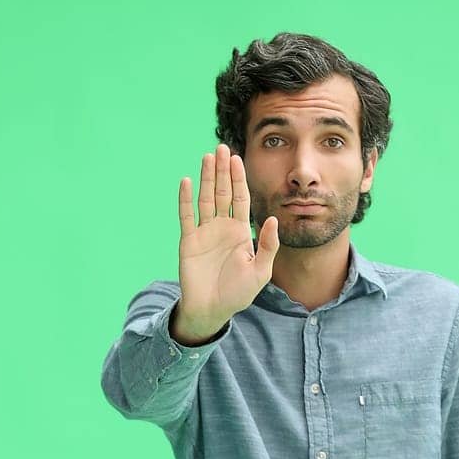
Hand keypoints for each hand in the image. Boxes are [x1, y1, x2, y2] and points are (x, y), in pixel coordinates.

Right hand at [175, 145, 280, 340]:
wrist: (212, 310)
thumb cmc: (238, 294)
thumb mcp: (260, 272)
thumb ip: (267, 246)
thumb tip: (272, 219)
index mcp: (240, 232)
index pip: (240, 199)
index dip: (239, 179)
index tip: (238, 158)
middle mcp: (222, 227)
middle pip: (222, 193)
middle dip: (222, 171)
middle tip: (222, 147)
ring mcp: (204, 232)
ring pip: (205, 198)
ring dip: (206, 178)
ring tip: (207, 156)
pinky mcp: (188, 240)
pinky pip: (186, 216)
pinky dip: (186, 199)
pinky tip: (187, 181)